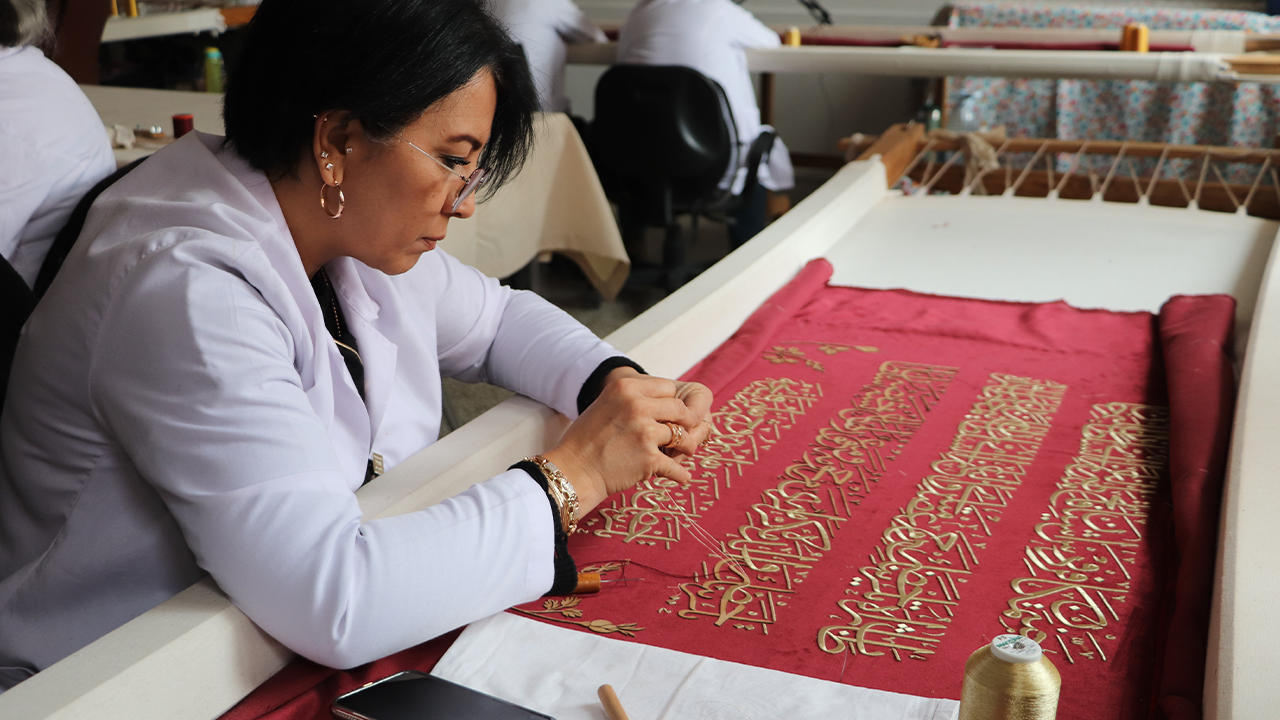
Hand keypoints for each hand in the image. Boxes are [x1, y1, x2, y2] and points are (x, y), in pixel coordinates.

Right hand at [542, 373, 713, 515]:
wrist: (573, 471)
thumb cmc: (586, 439)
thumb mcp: (606, 404)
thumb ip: (632, 398)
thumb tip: (663, 401)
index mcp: (625, 388)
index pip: (667, 387)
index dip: (672, 401)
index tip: (672, 413)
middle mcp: (637, 406)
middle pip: (680, 409)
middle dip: (685, 422)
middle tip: (684, 432)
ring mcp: (644, 432)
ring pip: (682, 436)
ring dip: (686, 446)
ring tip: (685, 451)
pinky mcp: (649, 459)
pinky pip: (676, 466)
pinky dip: (680, 474)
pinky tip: (682, 476)